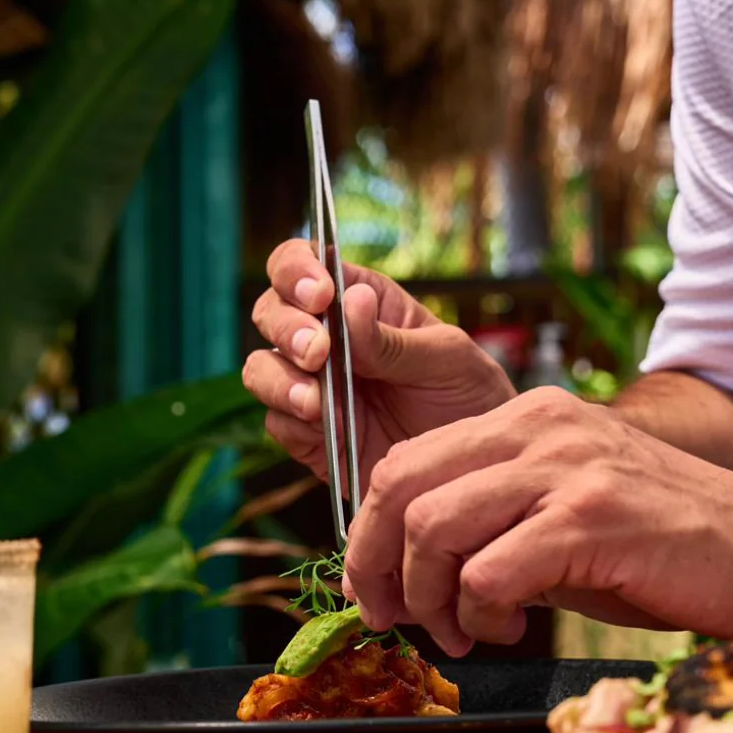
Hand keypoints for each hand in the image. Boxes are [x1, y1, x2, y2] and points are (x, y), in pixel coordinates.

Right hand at [242, 240, 514, 490]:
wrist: (471, 468)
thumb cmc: (468, 397)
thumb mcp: (448, 360)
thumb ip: (394, 340)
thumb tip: (350, 300)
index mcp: (358, 303)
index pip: (303, 265)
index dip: (296, 270)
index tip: (319, 296)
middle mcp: (326, 340)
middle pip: (271, 313)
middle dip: (287, 328)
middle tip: (318, 352)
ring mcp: (313, 388)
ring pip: (261, 369)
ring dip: (279, 379)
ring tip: (315, 401)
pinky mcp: (309, 437)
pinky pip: (278, 424)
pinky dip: (295, 424)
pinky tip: (330, 429)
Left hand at [343, 387, 732, 653]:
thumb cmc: (656, 545)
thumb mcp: (559, 517)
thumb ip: (488, 529)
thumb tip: (411, 579)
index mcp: (524, 419)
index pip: (404, 463)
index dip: (367, 533)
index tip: (373, 589)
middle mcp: (537, 428)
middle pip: (400, 487)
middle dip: (375, 565)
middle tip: (391, 618)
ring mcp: (564, 468)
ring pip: (431, 527)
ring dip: (428, 597)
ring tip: (462, 631)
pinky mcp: (590, 518)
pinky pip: (486, 572)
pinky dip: (479, 613)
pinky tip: (509, 628)